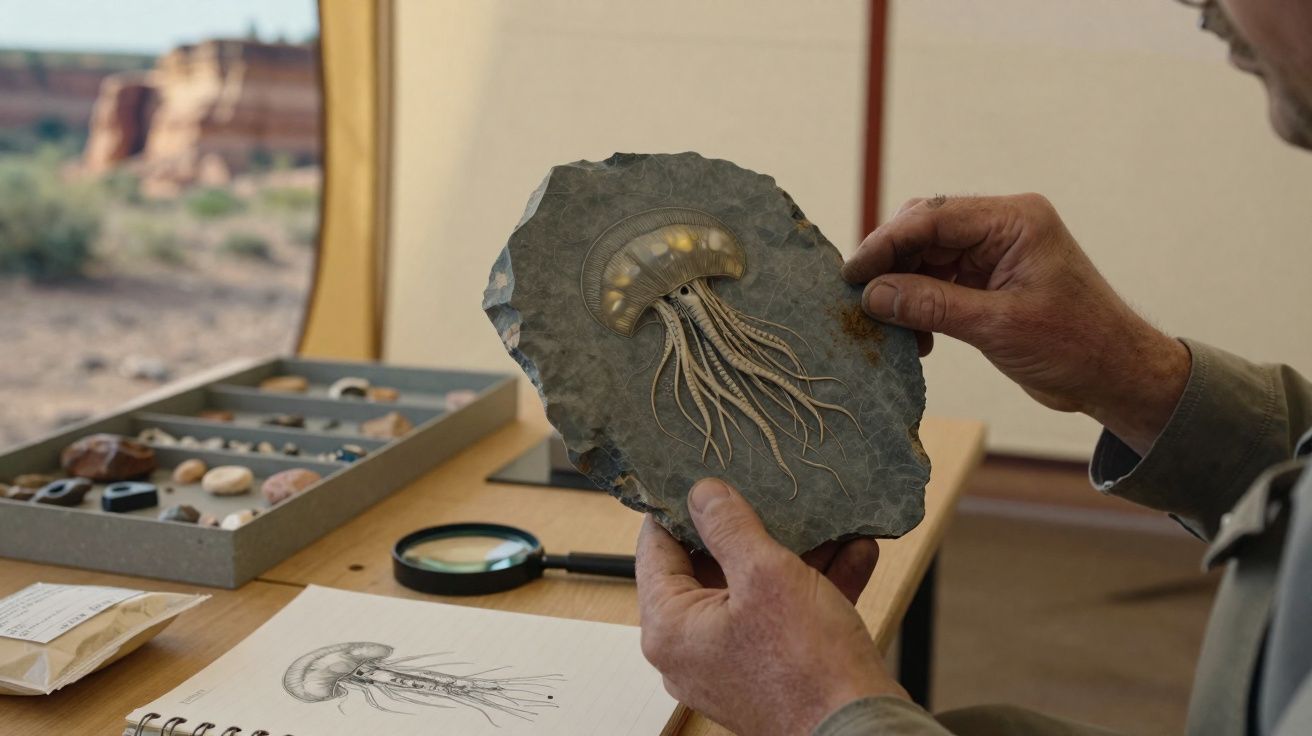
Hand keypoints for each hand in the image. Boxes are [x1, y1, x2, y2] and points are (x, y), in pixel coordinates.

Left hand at [636, 478, 904, 735]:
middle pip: (709, 566)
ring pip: (755, 588)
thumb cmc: (808, 669)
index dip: (679, 506)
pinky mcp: (770, 670)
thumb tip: (703, 494)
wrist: (862, 731)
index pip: (656, 548)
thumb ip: (729, 526)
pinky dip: (815, 585)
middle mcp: (691, 650)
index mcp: (670, 627)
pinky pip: (784, 615)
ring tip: (824, 521)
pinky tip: (853, 553)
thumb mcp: (766, 574)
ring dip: (795, 553)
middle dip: (752, 528)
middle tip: (769, 490)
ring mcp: (730, 661)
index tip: (699, 473)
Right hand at [842, 193, 1189, 454]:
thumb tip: (873, 295)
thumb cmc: (1076, 345)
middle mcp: (1003, 228)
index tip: (852, 274)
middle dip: (889, 265)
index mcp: (1015, 221)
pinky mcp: (989, 280)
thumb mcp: (997, 326)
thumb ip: (931, 305)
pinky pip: (938, 282)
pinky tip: (914, 338)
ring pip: (926, 258)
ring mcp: (995, 253)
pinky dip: (919, 306)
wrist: (1117, 375)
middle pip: (924, 231)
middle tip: (859, 300)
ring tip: (886, 325)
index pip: (933, 218)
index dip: (885, 243)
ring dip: (902, 290)